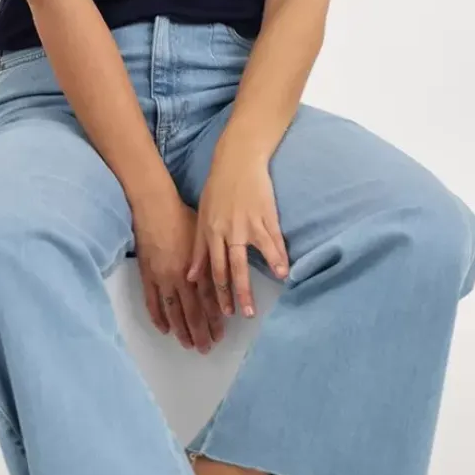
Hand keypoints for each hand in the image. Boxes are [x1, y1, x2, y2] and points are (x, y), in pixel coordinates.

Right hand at [132, 191, 224, 353]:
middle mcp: (182, 277)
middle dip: (200, 332)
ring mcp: (162, 278)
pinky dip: (158, 318)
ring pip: (173, 312)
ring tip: (188, 345)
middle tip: (206, 348)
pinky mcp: (147, 275)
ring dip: (181, 331)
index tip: (221, 333)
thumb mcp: (205, 237)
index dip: (215, 319)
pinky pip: (152, 302)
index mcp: (198, 267)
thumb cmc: (183, 217)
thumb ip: (213, 259)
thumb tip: (227, 273)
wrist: (155, 207)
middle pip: (192, 311)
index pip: (209, 300)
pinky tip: (165, 330)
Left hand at [186, 142, 288, 317]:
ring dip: (254, 282)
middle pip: (230, 268)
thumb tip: (191, 274)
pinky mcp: (265, 215)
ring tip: (259, 303)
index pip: (213, 267)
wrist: (238, 159)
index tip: (222, 311)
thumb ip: (199, 246)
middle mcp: (227, 230)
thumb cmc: (218, 187)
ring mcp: (247, 223)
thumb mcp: (202, 215)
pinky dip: (278, 258)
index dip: (217, 291)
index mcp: (210, 231)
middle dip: (235, 294)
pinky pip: (272, 241)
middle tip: (242, 315)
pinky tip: (283, 272)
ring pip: (250, 258)